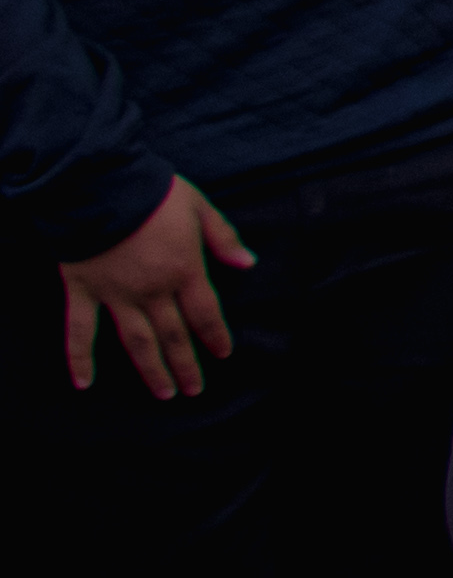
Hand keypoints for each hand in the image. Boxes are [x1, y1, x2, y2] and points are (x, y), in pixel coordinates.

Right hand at [59, 179, 251, 396]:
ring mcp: (116, 294)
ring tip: (164, 393)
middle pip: (174, 335)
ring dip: (152, 370)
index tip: (222, 355)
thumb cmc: (153, 191)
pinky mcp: (83, 290)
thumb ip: (223, 236)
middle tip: (194, 389)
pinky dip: (80, 358)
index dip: (216, 336)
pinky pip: (81, 331)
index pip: (206, 313)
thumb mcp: (199, 206)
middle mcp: (152, 289)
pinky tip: (83, 384)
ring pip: (138, 341)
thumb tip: (248, 262)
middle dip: (186, 365)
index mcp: (184, 269)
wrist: (100, 184)